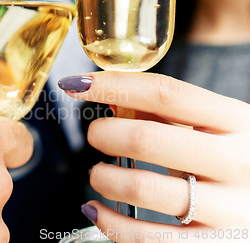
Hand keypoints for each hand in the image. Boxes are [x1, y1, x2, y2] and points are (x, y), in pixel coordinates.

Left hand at [59, 72, 249, 241]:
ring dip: (103, 178)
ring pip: (141, 188)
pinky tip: (96, 210)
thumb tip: (109, 97)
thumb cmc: (235, 162)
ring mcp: (229, 208)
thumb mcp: (217, 130)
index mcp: (236, 122)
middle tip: (94, 135)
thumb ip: (168, 114)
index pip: (166, 93)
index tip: (77, 84)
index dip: (115, 85)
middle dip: (104, 134)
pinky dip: (109, 221)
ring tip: (97, 174)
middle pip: (146, 139)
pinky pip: (146, 237)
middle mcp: (237, 162)